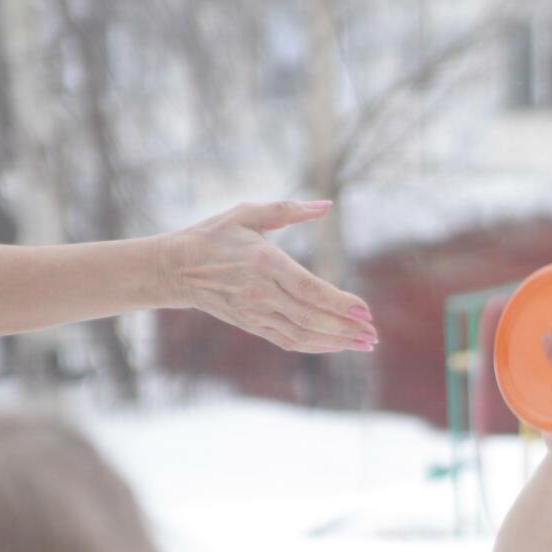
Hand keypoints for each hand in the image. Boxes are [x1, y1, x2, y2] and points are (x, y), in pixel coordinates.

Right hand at [159, 201, 378, 353]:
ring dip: (337, 342)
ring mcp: (256, 313)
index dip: (339, 302)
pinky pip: (289, 342)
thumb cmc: (215, 235)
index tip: (365, 309)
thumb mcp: (247, 213)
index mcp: (264, 262)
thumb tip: (327, 205)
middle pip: (311, 317)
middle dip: (346, 328)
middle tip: (374, 333)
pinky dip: (316, 346)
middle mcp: (261, 292)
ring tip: (365, 344)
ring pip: (303, 334)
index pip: (309, 288)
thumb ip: (288, 210)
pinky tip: (337, 345)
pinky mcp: (253, 326)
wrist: (177, 268)